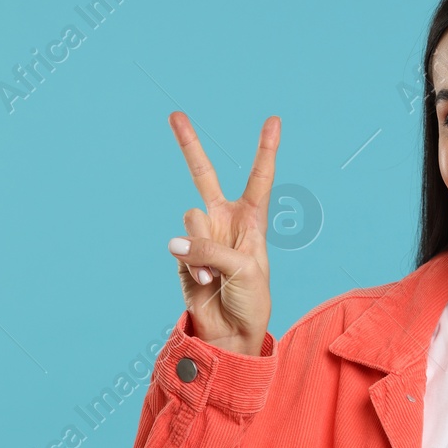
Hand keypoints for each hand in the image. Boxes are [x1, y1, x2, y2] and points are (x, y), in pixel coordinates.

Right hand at [166, 111, 278, 353]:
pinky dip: (192, 263)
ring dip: (203, 246)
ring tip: (214, 271)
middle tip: (175, 114)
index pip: (260, 178)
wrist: (231, 332)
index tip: (274, 120)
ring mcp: (200, 235)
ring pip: (191, 218)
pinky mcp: (181, 253)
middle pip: (204, 175)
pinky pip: (180, 245)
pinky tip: (204, 279)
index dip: (266, 149)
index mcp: (252, 219)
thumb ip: (210, 248)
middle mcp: (224, 221)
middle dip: (189, 145)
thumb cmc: (250, 300)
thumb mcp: (245, 269)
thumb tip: (174, 242)